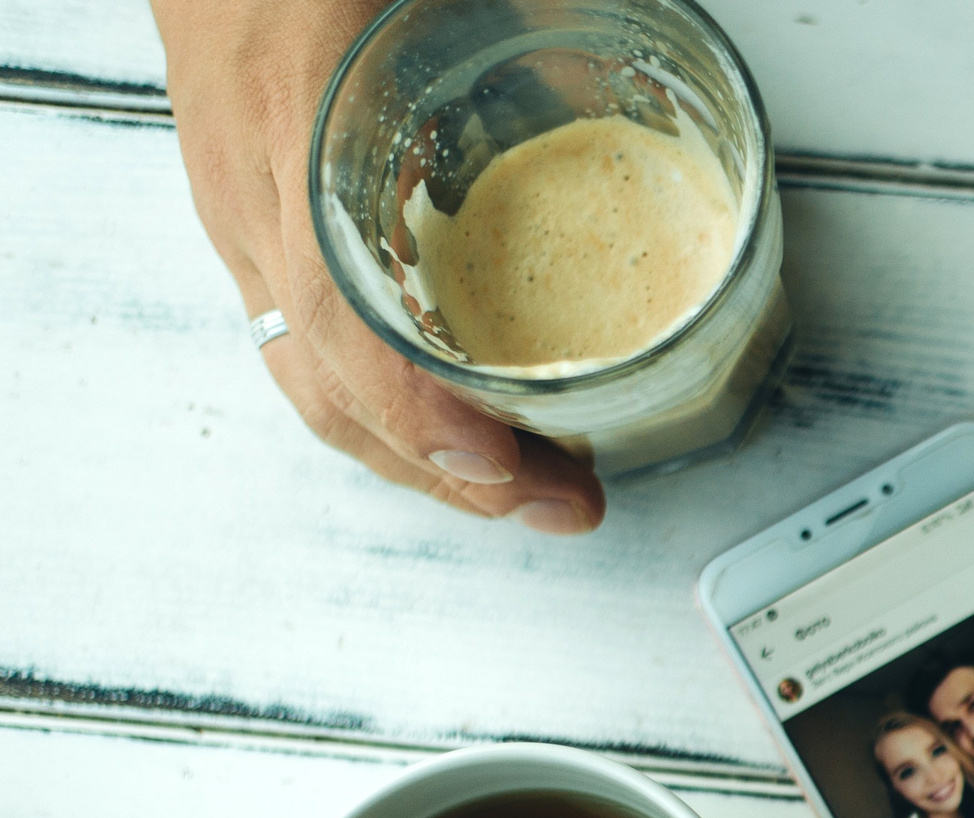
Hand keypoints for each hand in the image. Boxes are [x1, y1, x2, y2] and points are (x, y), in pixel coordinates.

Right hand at [151, 0, 603, 530]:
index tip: (497, 469)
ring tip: (527, 484)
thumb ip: (541, 33)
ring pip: (316, 382)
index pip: (343, 321)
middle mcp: (256, 194)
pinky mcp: (248, 219)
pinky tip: (455, 423)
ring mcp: (239, 214)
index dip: (420, 416)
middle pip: (334, 389)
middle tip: (562, 502)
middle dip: (452, 474)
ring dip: (423, 457)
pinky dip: (386, 406)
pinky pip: (308, 343)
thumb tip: (621, 97)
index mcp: (298, 128)